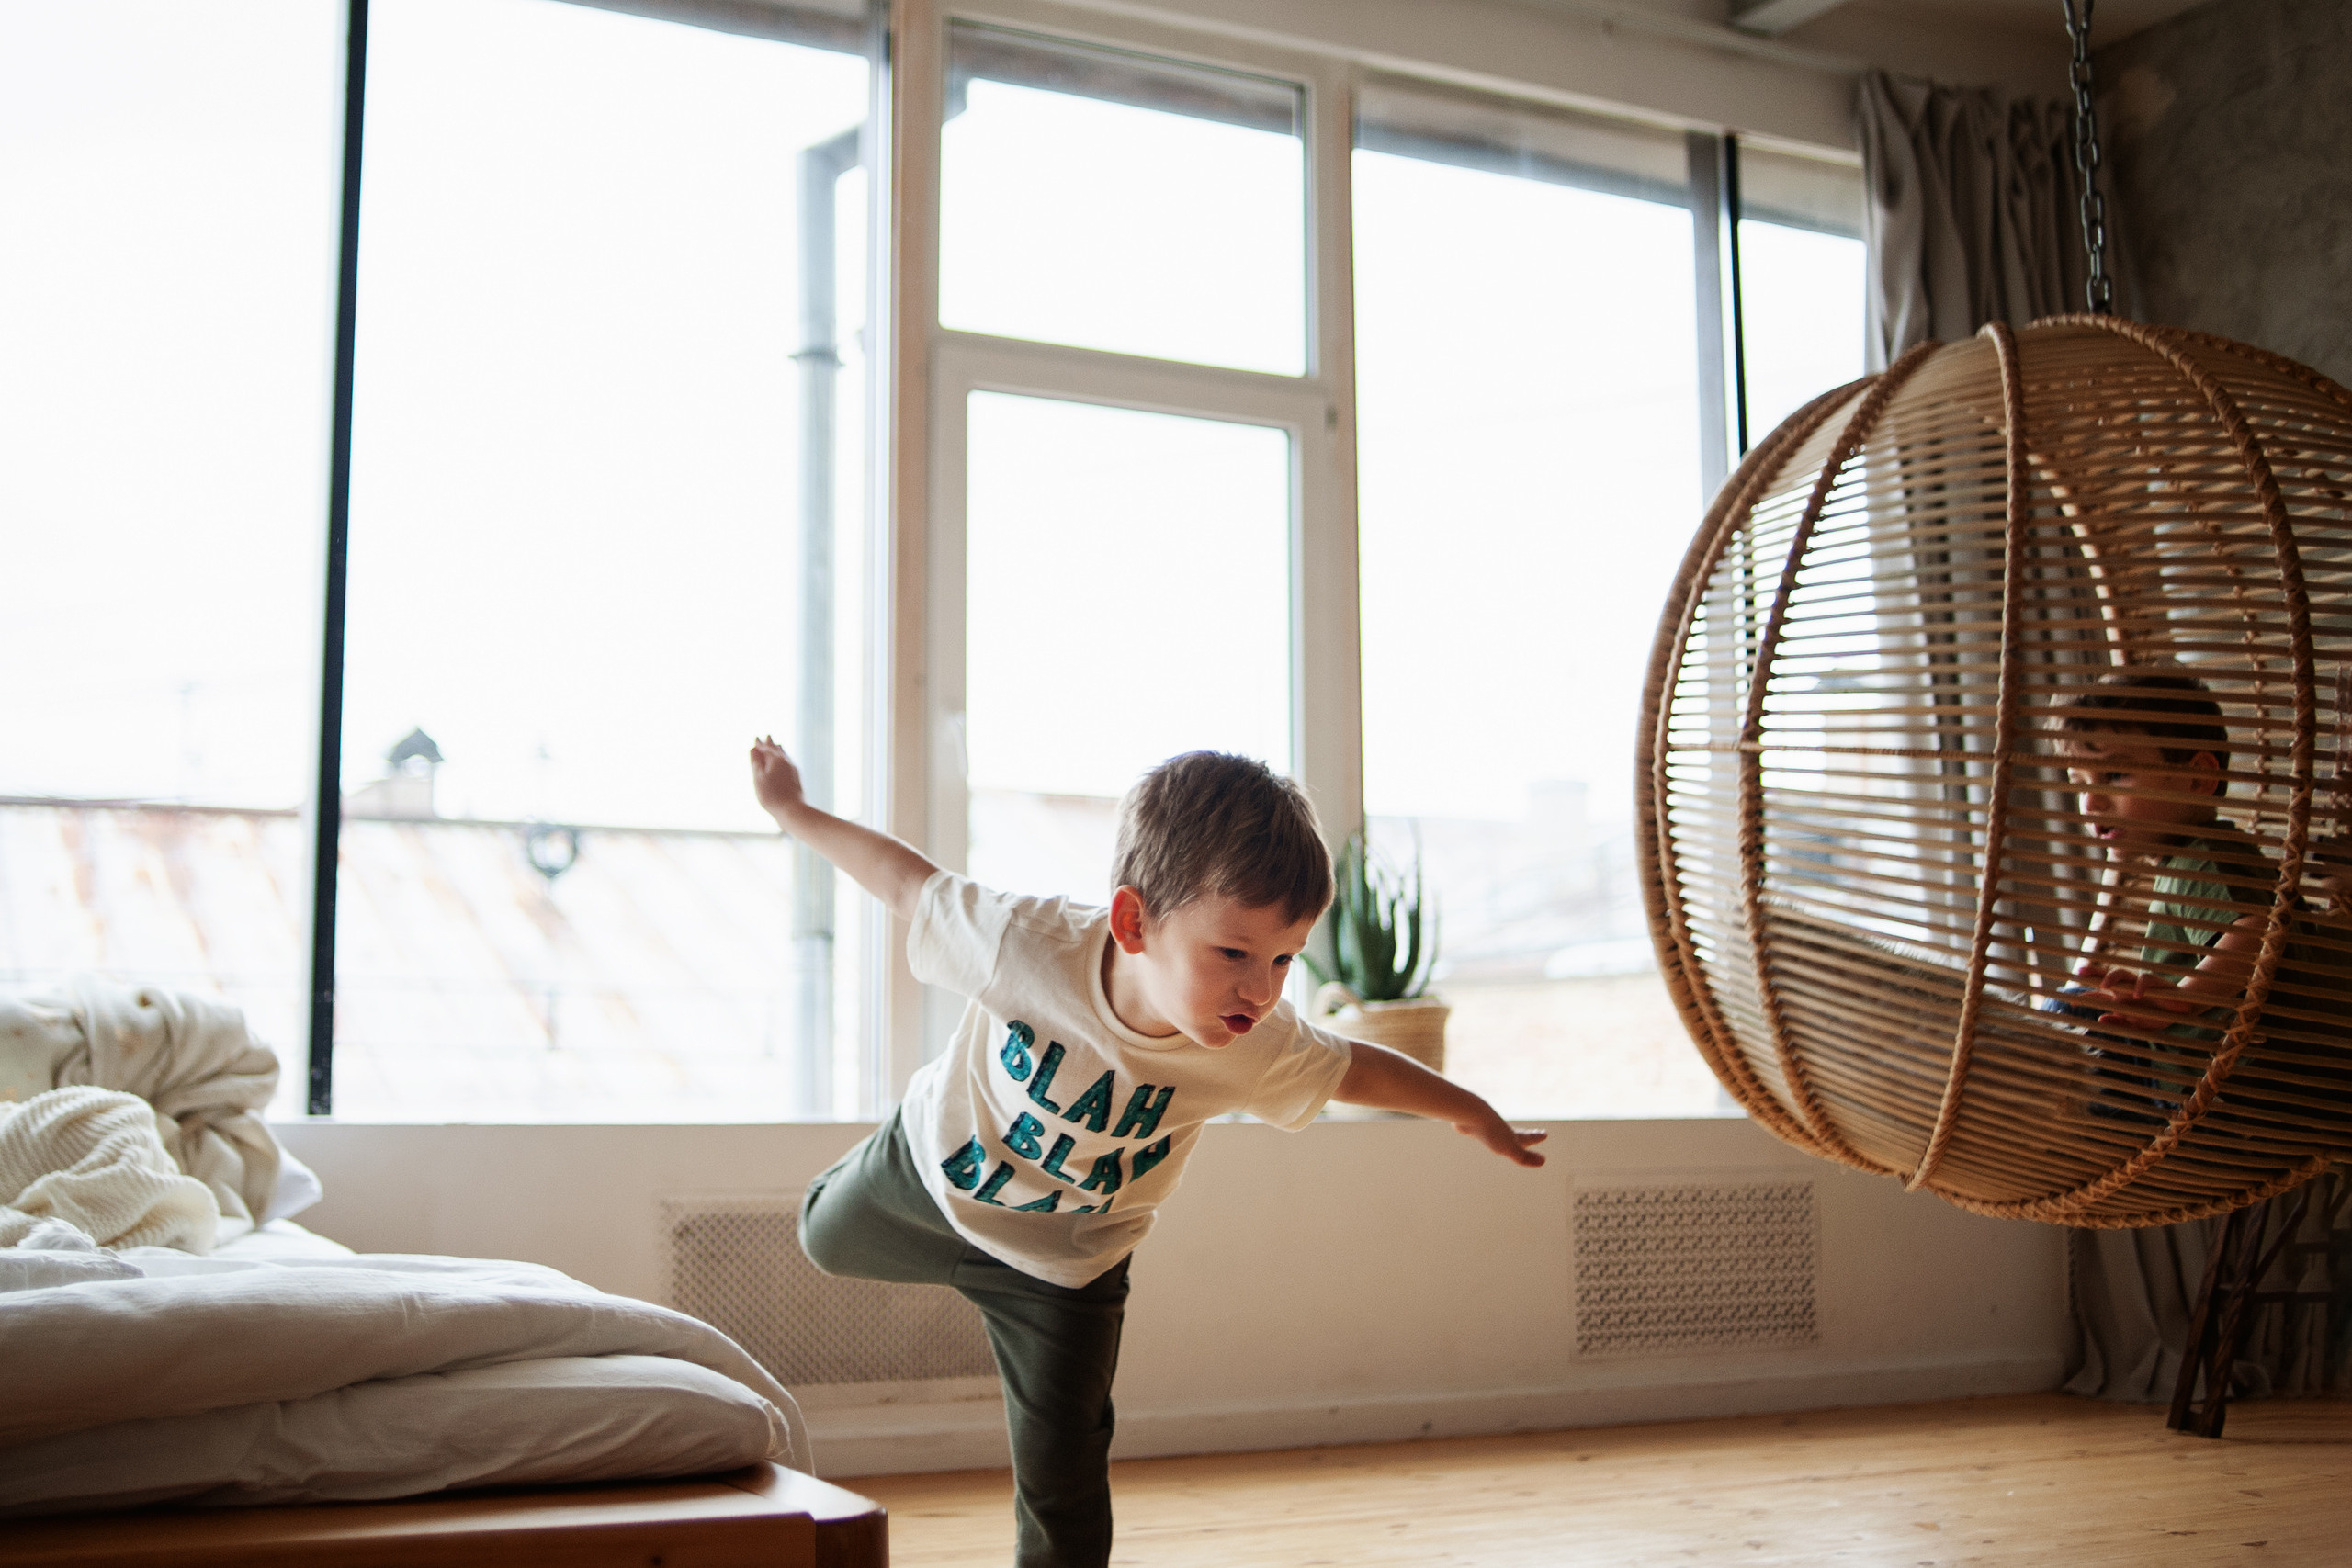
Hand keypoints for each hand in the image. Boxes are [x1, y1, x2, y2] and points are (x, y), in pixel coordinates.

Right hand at [749, 736, 805, 826]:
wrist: (792, 810)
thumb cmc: (772, 796)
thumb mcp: (759, 778)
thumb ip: (756, 763)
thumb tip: (753, 749)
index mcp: (776, 760)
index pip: (766, 748)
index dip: (760, 744)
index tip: (755, 738)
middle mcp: (786, 762)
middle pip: (777, 750)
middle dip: (771, 743)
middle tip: (767, 736)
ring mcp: (793, 770)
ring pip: (785, 756)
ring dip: (780, 750)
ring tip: (778, 745)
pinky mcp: (797, 778)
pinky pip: (789, 763)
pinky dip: (785, 759)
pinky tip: (786, 763)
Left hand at [1457, 1111, 1546, 1167]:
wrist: (1470, 1113)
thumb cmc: (1490, 1132)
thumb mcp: (1509, 1148)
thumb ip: (1524, 1156)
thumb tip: (1543, 1161)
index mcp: (1511, 1135)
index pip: (1528, 1138)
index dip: (1536, 1138)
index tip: (1545, 1134)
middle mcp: (1502, 1129)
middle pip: (1517, 1133)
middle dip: (1527, 1135)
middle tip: (1536, 1132)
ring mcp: (1489, 1127)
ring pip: (1500, 1130)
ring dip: (1506, 1133)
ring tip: (1506, 1134)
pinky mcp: (1474, 1126)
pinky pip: (1482, 1129)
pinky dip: (1486, 1131)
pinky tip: (1479, 1131)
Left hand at [2084, 964, 2199, 1031]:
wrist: (2182, 1011)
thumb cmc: (2156, 1016)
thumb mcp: (2136, 1024)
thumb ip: (2119, 1022)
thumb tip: (2100, 1019)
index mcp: (2120, 998)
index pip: (2100, 993)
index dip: (2086, 995)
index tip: (2070, 1000)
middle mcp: (2127, 988)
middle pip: (2107, 976)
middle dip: (2093, 973)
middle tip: (2080, 974)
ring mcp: (2141, 984)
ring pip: (2123, 973)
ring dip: (2112, 977)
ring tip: (2105, 986)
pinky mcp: (2157, 983)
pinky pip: (2146, 979)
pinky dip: (2140, 987)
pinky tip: (2136, 995)